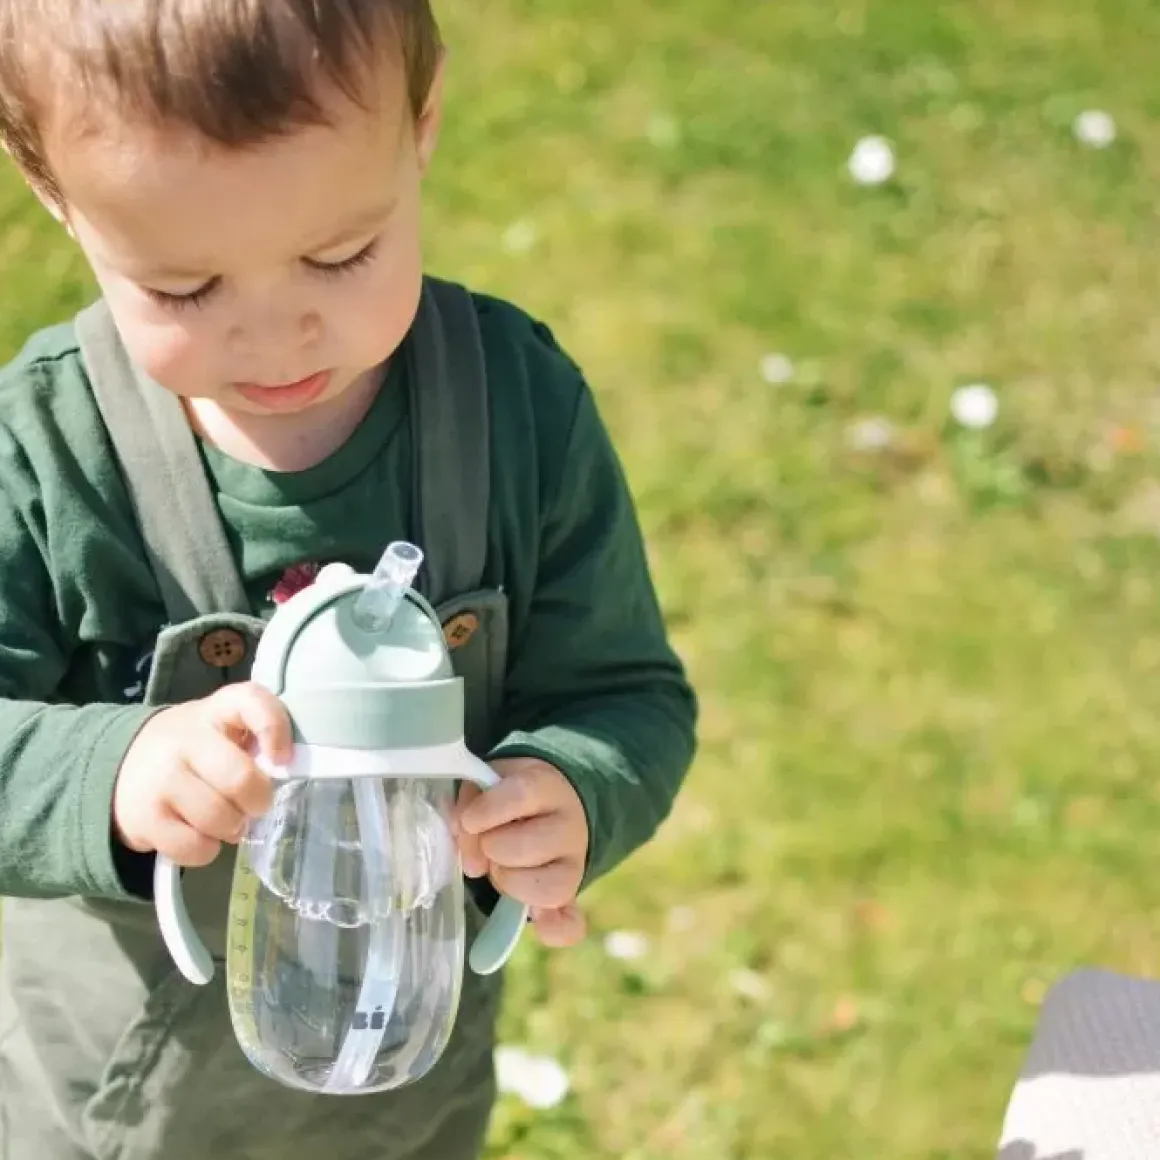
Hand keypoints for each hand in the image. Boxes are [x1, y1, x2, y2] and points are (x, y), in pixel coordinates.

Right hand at [113, 682, 292, 866]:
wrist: (125, 764)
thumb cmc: (195, 749)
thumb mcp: (224, 730)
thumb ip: (255, 741)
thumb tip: (284, 775)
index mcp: (216, 710)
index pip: (251, 702)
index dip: (275, 729)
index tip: (283, 758)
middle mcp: (184, 739)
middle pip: (240, 779)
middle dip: (258, 801)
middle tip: (252, 805)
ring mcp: (160, 778)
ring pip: (219, 818)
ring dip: (232, 828)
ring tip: (223, 820)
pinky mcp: (144, 817)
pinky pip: (195, 847)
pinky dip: (206, 850)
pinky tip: (198, 834)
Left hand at [456, 757, 588, 947]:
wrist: (552, 803)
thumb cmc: (509, 795)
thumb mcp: (488, 783)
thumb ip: (471, 804)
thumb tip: (467, 849)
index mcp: (546, 786)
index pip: (522, 795)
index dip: (490, 810)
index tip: (470, 820)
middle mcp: (569, 824)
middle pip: (528, 846)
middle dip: (494, 849)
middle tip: (489, 843)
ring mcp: (575, 863)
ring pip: (545, 887)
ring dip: (509, 881)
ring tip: (501, 866)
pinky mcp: (571, 895)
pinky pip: (571, 924)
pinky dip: (554, 929)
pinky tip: (540, 923)